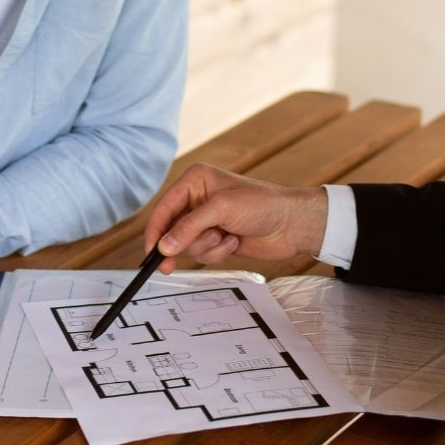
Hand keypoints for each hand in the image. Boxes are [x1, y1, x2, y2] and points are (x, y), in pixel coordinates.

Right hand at [144, 164, 328, 271]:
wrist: (292, 224)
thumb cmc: (263, 204)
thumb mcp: (222, 209)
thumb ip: (189, 227)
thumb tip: (164, 245)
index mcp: (195, 181)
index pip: (164, 208)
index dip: (155, 231)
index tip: (151, 252)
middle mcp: (197, 199)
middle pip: (171, 229)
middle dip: (184, 242)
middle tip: (170, 263)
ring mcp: (207, 220)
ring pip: (187, 245)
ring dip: (206, 247)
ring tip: (225, 237)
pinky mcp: (217, 238)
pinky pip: (203, 254)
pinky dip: (217, 252)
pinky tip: (234, 241)